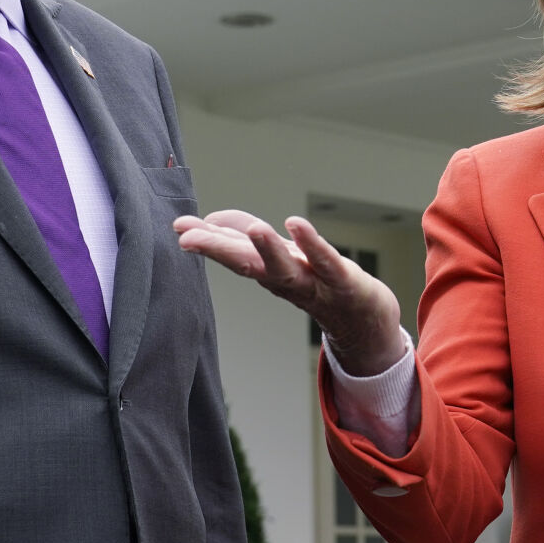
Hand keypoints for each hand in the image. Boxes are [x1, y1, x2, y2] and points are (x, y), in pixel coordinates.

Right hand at [174, 211, 404, 373]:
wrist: (365, 322)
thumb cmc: (318, 283)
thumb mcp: (279, 257)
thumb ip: (247, 238)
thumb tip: (212, 220)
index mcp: (267, 271)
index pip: (234, 252)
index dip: (206, 240)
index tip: (178, 228)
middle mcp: (284, 279)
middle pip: (248, 263)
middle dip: (217, 249)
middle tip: (187, 236)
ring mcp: (314, 282)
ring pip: (285, 268)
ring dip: (268, 251)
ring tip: (253, 229)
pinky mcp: (344, 281)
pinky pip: (326, 261)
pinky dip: (311, 244)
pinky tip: (295, 224)